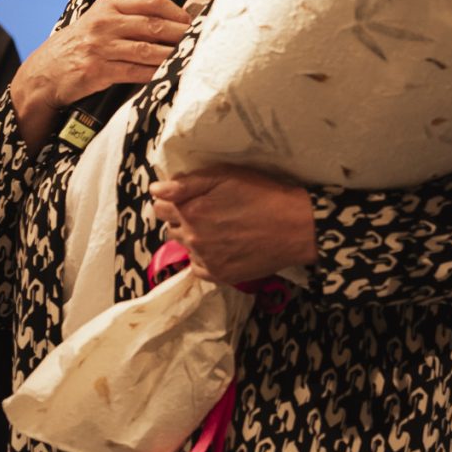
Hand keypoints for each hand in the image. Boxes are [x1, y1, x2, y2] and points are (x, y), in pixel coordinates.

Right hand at [10, 0, 191, 134]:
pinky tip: (167, 75)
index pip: (150, 1)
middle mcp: (104, 24)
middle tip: (199, 40)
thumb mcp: (97, 22)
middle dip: (181, 34)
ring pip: (148, 50)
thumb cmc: (77, 47)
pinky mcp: (98, 71)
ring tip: (190, 57)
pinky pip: (135, 72)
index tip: (190, 20)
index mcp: (107, 6)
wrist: (44, 73)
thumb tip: (167, 20)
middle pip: (154, 26)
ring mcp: (100, 48)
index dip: (175, 10)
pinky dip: (155, 73)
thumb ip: (125, 17)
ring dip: (172, 55)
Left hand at [150, 167, 315, 285]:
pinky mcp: (219, 276)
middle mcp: (193, 238)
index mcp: (190, 211)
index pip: (159, 207)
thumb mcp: (225, 175)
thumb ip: (187, 183)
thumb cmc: (262, 194)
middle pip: (171, 228)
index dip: (173, 200)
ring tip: (218, 230)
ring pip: (185, 247)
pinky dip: (204, 258)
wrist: (295, 227)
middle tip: (208, 212)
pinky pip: (197, 268)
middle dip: (183, 219)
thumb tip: (155, 190)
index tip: (191, 197)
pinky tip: (222, 248)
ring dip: (193, 238)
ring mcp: (205, 260)